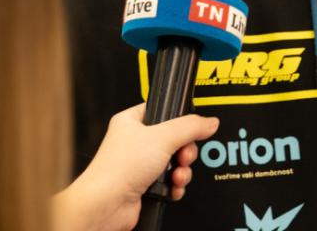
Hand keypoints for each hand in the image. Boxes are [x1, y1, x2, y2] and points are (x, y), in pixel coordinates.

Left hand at [52, 104, 218, 230]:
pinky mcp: (145, 184)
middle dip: (185, 151)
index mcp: (132, 121)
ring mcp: (140, 165)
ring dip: (182, 170)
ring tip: (176, 174)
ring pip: (176, 161)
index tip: (190, 127)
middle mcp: (136, 142)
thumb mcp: (163, 137)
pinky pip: (171, 180)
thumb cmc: (118, 169)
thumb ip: (191, 126)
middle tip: (182, 155)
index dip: (179, 120)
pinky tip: (172, 187)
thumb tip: (209, 121)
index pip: (164, 112)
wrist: (107, 205)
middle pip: (176, 139)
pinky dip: (176, 185)